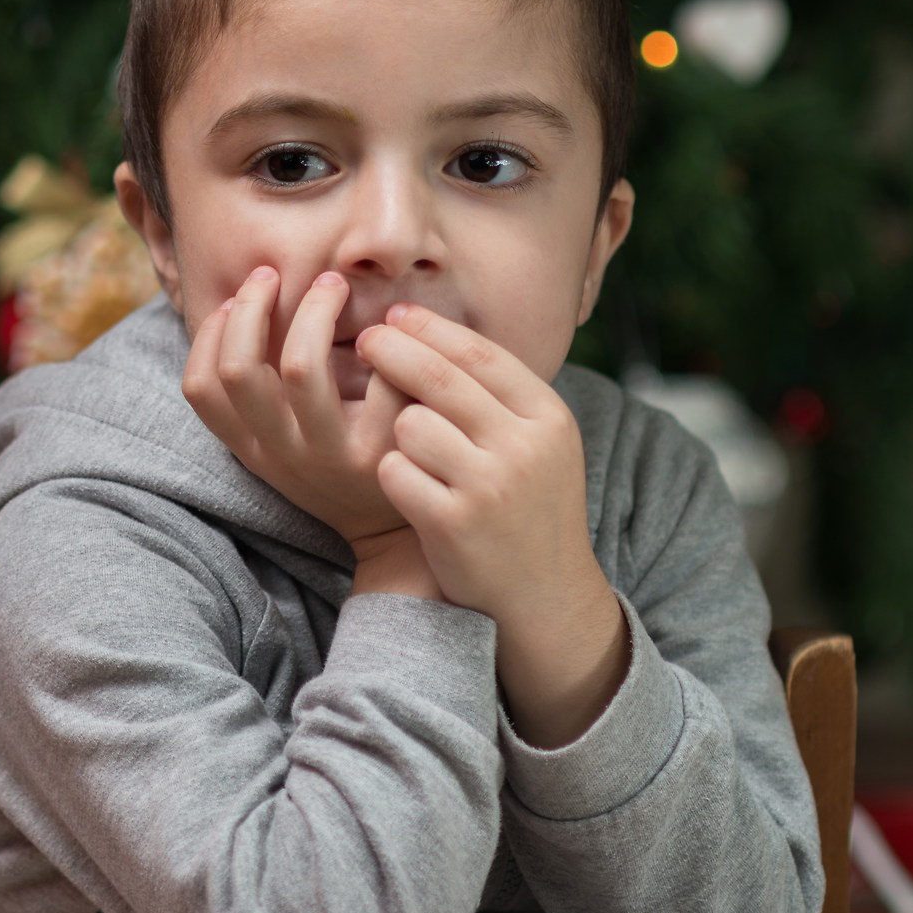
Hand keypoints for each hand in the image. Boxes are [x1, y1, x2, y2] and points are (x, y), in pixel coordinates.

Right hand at [181, 270, 435, 591]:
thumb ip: (264, 397)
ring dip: (314, 308)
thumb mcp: (288, 444)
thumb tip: (240, 308)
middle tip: (273, 275)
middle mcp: (283, 454)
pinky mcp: (380, 452)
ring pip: (300, 365)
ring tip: (333, 283)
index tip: (231, 300)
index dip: (209, 335)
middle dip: (252, 307)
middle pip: (241, 369)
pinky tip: (388, 327)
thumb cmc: (341, 465)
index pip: (201, 391)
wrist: (401, 526)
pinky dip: (383, 339)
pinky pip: (376, 376)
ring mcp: (329, 455)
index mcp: (253, 449)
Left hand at [357, 306, 628, 746]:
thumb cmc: (531, 510)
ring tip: (417, 456)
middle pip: (438, 377)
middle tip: (364, 341)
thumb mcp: (541, 446)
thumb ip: (499, 395)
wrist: (545, 598)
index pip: (481, 353)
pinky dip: (393, 476)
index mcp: (548, 418)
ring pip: (409, 424)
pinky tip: (410, 491)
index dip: (431, 328)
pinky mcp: (451, 524)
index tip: (396, 315)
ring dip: (399, 434)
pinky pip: (394, 471)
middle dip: (392, 351)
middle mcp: (523, 447)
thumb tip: (427, 329)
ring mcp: (487, 487)